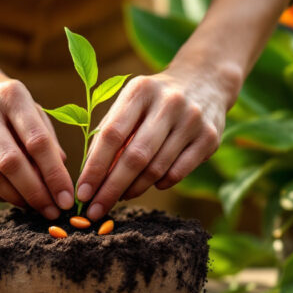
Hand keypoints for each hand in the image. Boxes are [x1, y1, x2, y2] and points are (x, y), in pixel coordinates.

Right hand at [0, 66, 73, 218]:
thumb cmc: (6, 104)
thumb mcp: (31, 109)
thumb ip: (47, 140)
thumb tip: (61, 180)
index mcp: (11, 95)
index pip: (37, 141)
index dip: (54, 174)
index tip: (67, 198)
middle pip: (10, 162)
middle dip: (35, 193)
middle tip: (52, 211)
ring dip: (16, 198)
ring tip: (34, 207)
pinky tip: (11, 197)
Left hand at [76, 64, 239, 220]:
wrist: (204, 81)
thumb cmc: (153, 101)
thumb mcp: (130, 104)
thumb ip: (109, 134)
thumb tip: (90, 178)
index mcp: (140, 91)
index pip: (112, 135)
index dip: (95, 167)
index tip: (82, 193)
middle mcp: (168, 103)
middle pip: (135, 156)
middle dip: (111, 188)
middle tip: (95, 211)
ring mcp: (192, 120)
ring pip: (157, 168)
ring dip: (133, 189)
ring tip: (120, 196)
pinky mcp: (210, 137)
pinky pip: (178, 173)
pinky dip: (160, 184)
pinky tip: (151, 185)